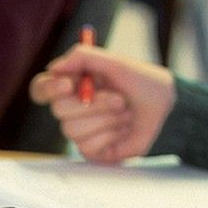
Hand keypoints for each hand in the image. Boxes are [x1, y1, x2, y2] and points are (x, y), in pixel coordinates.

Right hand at [29, 46, 174, 161]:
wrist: (166, 108)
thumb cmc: (142, 82)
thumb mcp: (115, 63)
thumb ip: (83, 57)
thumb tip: (53, 67)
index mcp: (72, 84)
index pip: (41, 89)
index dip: (49, 88)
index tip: (69, 83)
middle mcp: (72, 108)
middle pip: (58, 110)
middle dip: (94, 104)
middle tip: (119, 99)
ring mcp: (82, 130)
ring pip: (72, 130)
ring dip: (106, 119)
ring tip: (126, 112)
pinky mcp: (93, 150)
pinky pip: (87, 147)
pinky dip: (110, 136)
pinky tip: (124, 130)